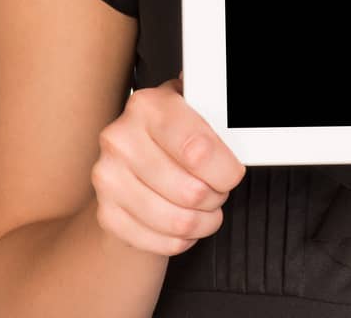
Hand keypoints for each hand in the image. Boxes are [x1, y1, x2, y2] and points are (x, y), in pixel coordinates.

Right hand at [91, 70, 246, 255]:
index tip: (231, 172)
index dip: (225, 171)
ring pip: (178, 222)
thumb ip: (217, 120)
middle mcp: (121, 139)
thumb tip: (243, 130)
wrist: (133, 155)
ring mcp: (108, 178)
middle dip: (216, 196)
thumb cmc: (173, 133)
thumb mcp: (196, 112)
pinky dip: (181, 239)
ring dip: (202, 221)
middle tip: (217, 188)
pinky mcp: (106, 213)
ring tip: (204, 207)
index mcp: (148, 106)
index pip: (198, 151)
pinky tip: (184, 221)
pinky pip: (160, 242)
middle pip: (191, 192)